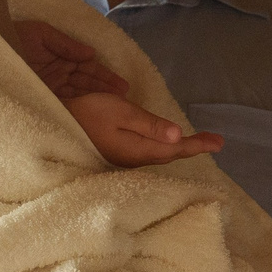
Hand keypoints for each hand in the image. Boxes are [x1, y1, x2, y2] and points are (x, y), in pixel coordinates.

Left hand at [14, 19, 128, 102]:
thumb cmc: (8, 37)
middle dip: (105, 90)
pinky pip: (63, 105)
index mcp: (58, 58)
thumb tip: (91, 54)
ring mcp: (49, 89)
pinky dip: (78, 108)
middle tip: (124, 98)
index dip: (104, 76)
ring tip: (116, 106)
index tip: (121, 86)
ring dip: (96, 99)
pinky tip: (92, 113)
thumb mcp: (39, 33)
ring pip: (78, 95)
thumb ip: (65, 43)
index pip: (86, 68)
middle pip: (85, 84)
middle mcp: (56, 75)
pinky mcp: (40, 100)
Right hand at [65, 90, 225, 168]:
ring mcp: (124, 157)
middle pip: (170, 153)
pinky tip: (164, 143)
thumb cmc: (86, 114)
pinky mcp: (116, 153)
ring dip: (179, 148)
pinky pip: (147, 152)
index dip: (199, 144)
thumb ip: (150, 125)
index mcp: (139, 149)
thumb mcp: (120, 113)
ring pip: (159, 154)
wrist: (52, 124)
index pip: (176, 148)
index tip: (220, 142)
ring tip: (197, 142)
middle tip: (216, 141)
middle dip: (193, 147)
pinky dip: (162, 147)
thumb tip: (179, 136)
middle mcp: (134, 158)